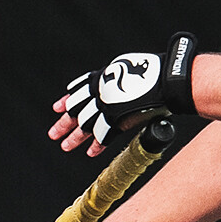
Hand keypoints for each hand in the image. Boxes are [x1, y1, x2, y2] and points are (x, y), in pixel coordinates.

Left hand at [51, 33, 197, 155]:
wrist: (167, 79)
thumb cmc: (151, 73)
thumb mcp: (124, 68)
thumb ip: (111, 79)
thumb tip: (107, 85)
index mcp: (100, 78)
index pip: (78, 90)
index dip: (67, 100)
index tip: (57, 107)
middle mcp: (100, 93)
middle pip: (77, 111)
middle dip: (64, 123)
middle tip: (53, 134)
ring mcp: (108, 107)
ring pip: (85, 124)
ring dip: (75, 137)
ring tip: (65, 146)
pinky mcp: (119, 119)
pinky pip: (104, 134)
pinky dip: (97, 144)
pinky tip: (90, 152)